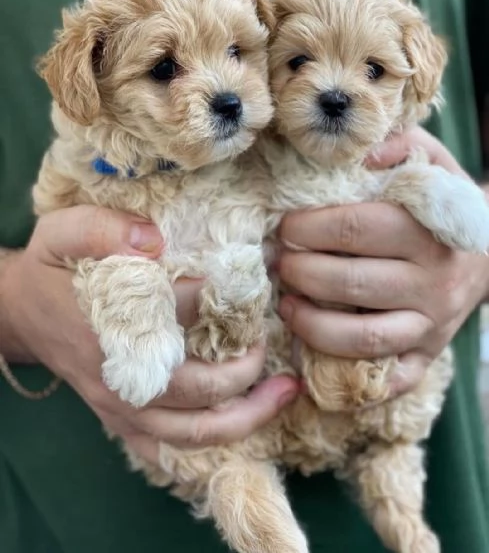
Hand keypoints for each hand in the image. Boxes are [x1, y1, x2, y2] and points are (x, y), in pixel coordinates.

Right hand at [0, 205, 297, 454]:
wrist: (21, 315)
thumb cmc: (51, 273)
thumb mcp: (63, 233)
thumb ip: (105, 229)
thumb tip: (155, 239)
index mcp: (110, 329)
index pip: (180, 319)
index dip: (220, 302)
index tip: (250, 284)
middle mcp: (120, 380)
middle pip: (199, 392)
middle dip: (247, 370)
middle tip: (270, 343)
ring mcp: (121, 409)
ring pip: (193, 433)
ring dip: (247, 417)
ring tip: (285, 393)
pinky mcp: (121, 422)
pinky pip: (170, 450)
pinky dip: (211, 446)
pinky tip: (245, 425)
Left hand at [277, 127, 488, 396]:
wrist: (487, 255)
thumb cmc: (443, 206)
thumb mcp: (432, 162)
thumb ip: (399, 146)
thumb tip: (361, 155)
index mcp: (429, 232)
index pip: (357, 230)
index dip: (310, 228)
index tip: (286, 226)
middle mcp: (433, 283)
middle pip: (352, 283)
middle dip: (301, 273)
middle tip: (279, 263)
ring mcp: (431, 325)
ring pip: (364, 338)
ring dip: (313, 324)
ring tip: (286, 306)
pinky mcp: (428, 355)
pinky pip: (390, 379)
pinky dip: (352, 379)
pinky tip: (315, 359)